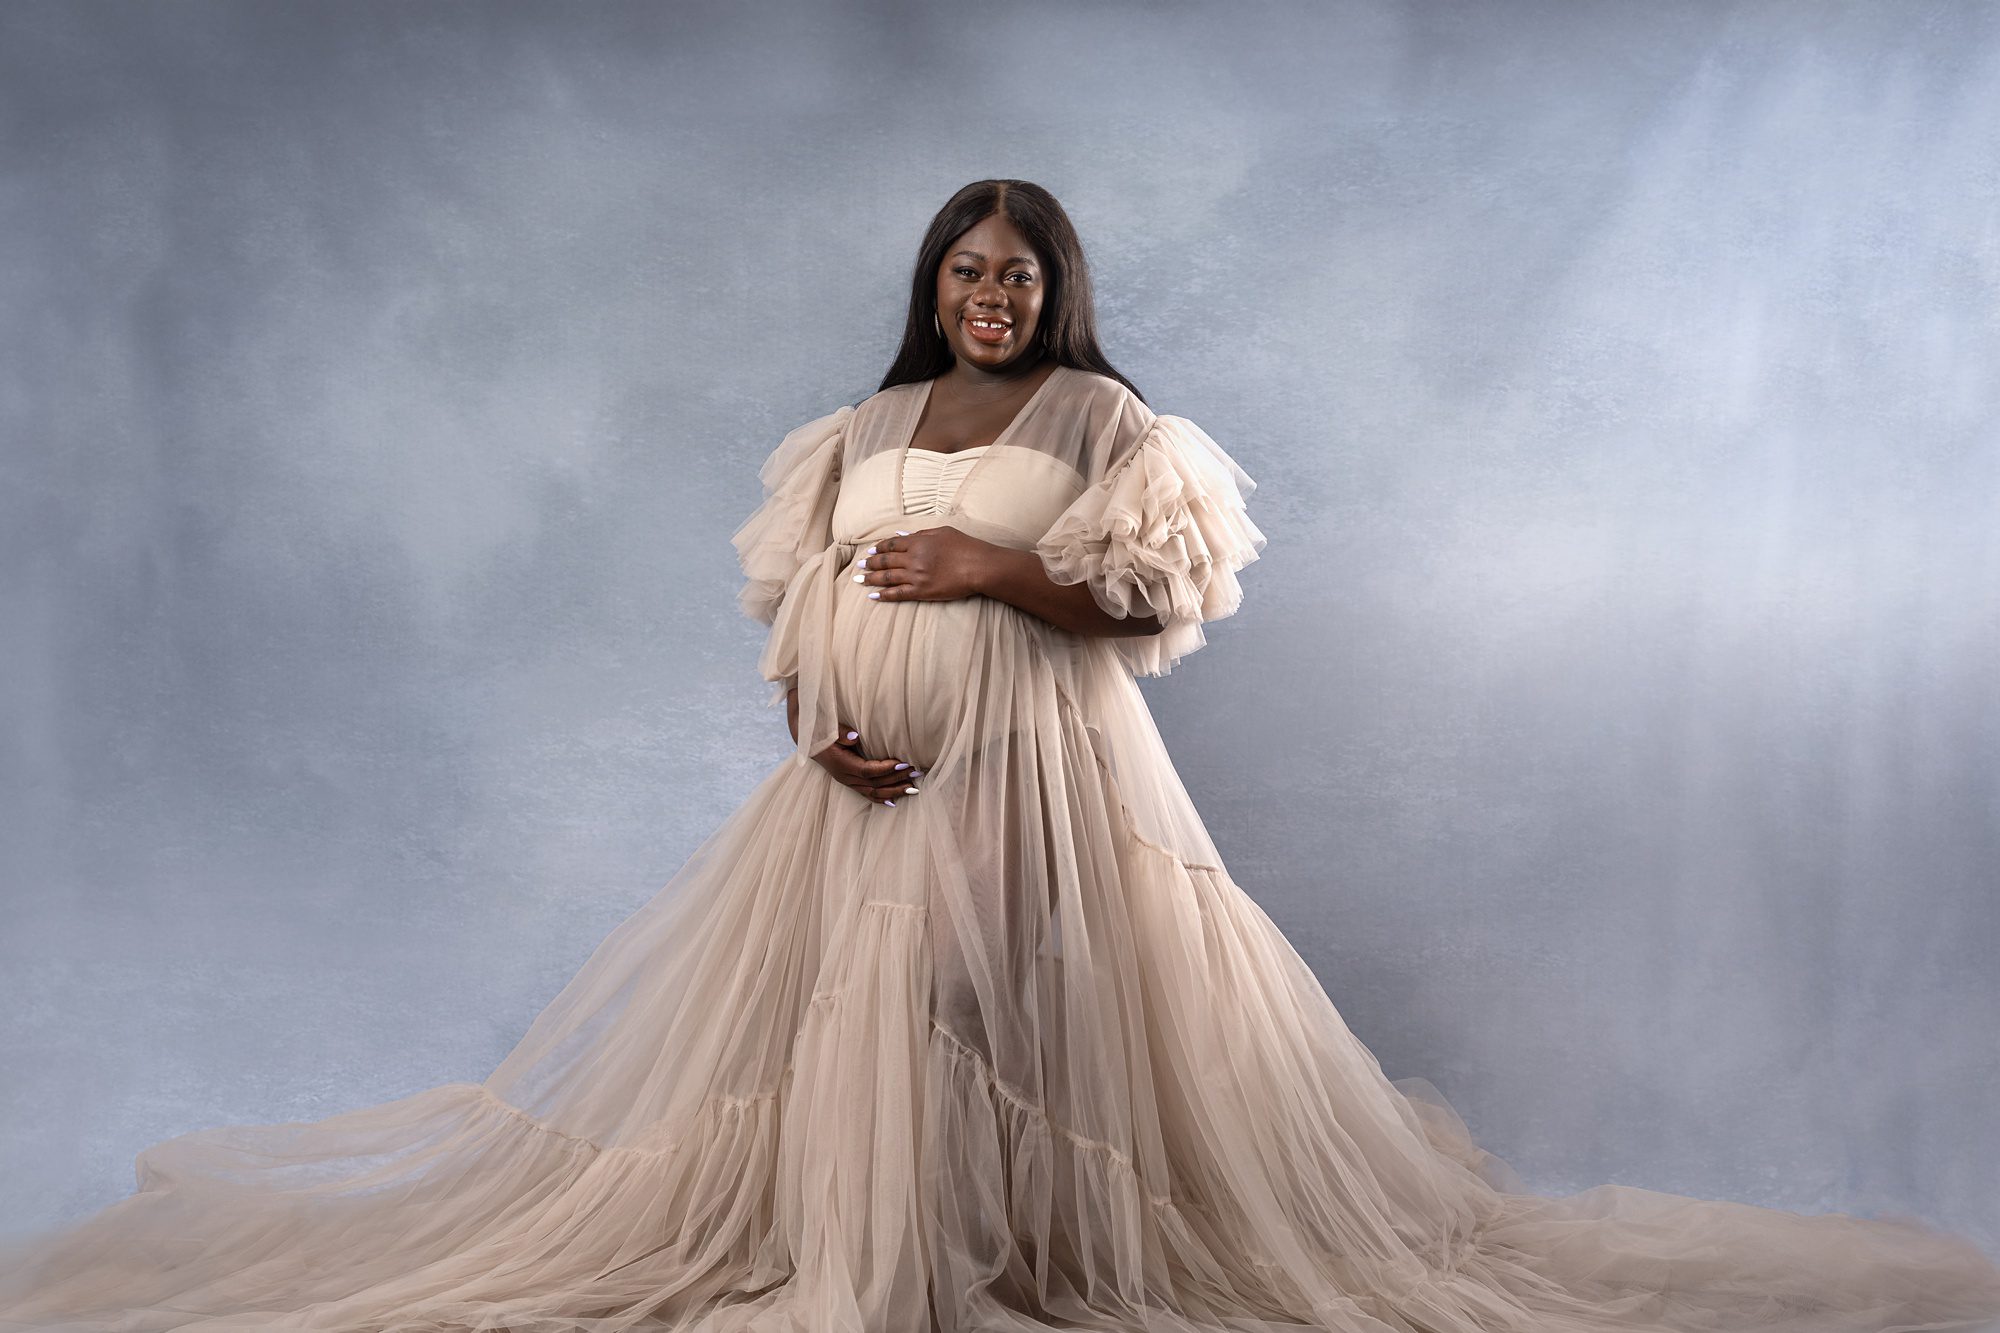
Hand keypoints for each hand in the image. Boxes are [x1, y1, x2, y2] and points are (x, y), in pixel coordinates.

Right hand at [811, 726, 923, 807]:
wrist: (809, 740)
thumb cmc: (821, 732)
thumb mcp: (827, 729)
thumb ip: (840, 733)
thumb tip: (854, 736)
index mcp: (841, 764)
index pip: (867, 770)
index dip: (886, 769)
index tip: (904, 764)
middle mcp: (845, 776)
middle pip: (874, 783)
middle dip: (896, 779)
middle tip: (915, 772)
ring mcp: (847, 781)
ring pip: (873, 792)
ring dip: (894, 790)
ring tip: (913, 787)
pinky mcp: (850, 782)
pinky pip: (867, 794)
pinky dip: (882, 798)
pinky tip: (895, 801)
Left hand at [852, 527, 993, 602]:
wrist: (979, 566)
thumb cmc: (965, 546)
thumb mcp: (942, 532)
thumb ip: (920, 534)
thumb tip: (900, 536)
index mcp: (918, 542)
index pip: (891, 544)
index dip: (878, 548)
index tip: (870, 551)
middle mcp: (913, 558)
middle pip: (885, 561)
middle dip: (869, 563)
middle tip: (859, 566)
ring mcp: (916, 576)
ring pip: (887, 577)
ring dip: (871, 579)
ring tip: (860, 580)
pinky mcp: (921, 591)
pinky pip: (898, 594)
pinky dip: (884, 595)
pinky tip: (873, 596)